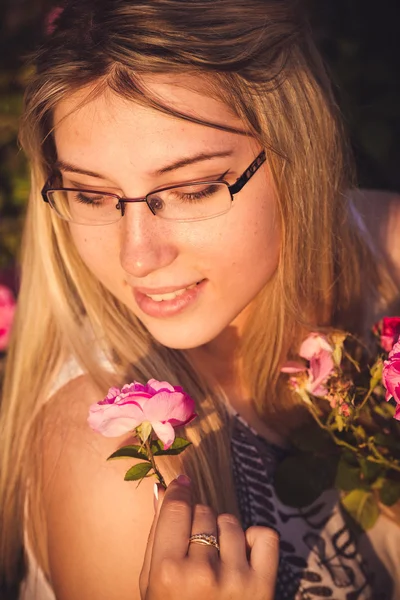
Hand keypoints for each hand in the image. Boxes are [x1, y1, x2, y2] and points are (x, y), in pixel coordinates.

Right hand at [139, 475, 278, 599]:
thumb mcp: (151, 583)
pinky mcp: (263, 585)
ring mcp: (235, 579)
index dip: (179, 490)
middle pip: (203, 512)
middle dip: (198, 521)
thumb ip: (156, 536)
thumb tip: (164, 489)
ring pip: (230, 522)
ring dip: (223, 533)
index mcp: (168, 572)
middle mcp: (201, 573)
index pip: (177, 508)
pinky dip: (255, 540)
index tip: (182, 485)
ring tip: (217, 558)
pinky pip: (264, 536)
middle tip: (196, 546)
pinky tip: (242, 556)